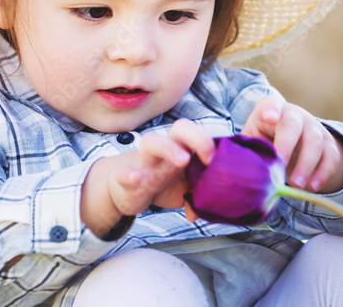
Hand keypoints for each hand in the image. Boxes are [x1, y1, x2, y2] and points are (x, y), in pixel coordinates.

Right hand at [81, 119, 213, 237]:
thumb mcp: (185, 189)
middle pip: (181, 128)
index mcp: (183, 149)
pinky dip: (128, 174)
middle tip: (208, 157)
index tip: (220, 160)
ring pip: (151, 142)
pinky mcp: (124, 177)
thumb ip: (198, 196)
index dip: (212, 143)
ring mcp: (145, 161)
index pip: (201, 134)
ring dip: (168, 148)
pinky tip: (134, 179)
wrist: (128, 188)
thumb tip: (198, 213)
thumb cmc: (163, 182)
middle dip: (196, 137)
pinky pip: (123, 171)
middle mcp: (165, 150)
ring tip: (182, 160)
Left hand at [241, 96, 342, 193]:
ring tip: (296, 186)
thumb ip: (247, 148)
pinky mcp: (328, 141)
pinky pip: (332, 156)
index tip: (269, 118)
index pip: (272, 104)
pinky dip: (324, 173)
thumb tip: (234, 167)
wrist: (289, 141)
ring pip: (315, 142)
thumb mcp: (252, 139)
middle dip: (287, 147)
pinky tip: (313, 187)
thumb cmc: (263, 139)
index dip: (271, 109)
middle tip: (280, 169)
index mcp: (271, 108)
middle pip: (293, 126)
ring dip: (306, 165)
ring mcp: (314, 126)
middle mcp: (295, 114)